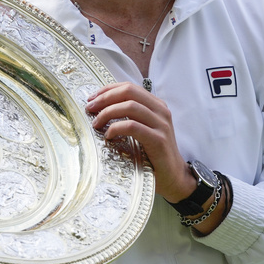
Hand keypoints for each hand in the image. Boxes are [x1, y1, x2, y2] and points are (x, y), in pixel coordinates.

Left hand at [86, 81, 194, 202]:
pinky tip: (108, 136)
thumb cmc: (153, 154)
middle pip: (129, 92)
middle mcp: (161, 111)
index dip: (108, 89)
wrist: (173, 176)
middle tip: (90, 108)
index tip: (92, 98)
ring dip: (107, 113)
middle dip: (105, 98)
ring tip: (96, 123)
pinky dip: (116, 128)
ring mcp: (161, 124)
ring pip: (130, 107)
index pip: (129, 87)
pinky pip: (133, 127)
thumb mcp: (144, 129)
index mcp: (156, 105)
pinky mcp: (158, 140)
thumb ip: (131, 117)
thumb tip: (101, 107)